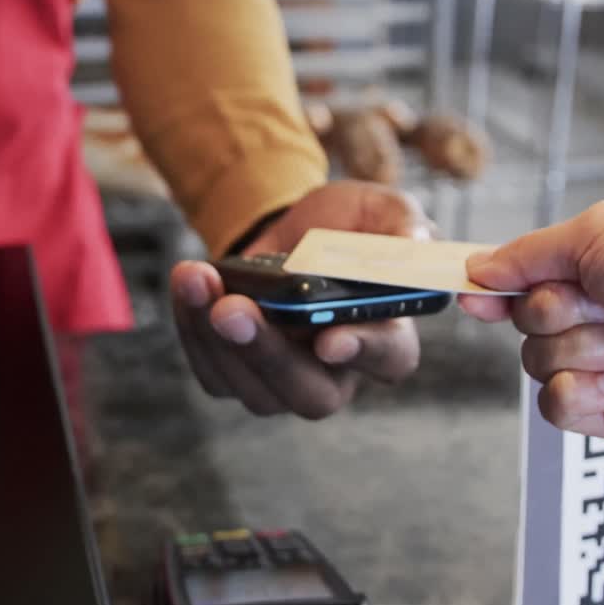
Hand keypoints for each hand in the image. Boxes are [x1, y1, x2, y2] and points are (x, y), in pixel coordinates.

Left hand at [171, 180, 430, 419]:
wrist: (288, 229)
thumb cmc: (345, 226)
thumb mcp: (379, 209)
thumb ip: (403, 223)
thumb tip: (413, 242)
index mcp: (389, 335)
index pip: (388, 358)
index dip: (361, 351)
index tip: (329, 339)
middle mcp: (339, 373)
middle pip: (310, 395)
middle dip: (268, 354)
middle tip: (232, 311)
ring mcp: (286, 383)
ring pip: (254, 391)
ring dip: (216, 337)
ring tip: (197, 279)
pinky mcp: (240, 376)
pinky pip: (213, 373)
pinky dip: (192, 327)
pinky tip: (189, 283)